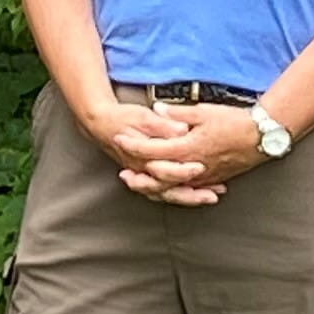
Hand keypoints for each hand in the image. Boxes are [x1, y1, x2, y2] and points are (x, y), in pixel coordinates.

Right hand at [92, 102, 221, 206]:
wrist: (100, 124)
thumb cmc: (121, 119)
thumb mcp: (142, 116)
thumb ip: (163, 124)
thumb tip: (181, 129)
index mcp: (142, 157)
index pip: (164, 171)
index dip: (183, 171)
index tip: (200, 168)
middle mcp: (142, 170)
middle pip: (168, 190)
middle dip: (192, 194)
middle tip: (213, 193)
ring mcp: (144, 175)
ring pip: (167, 194)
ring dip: (189, 197)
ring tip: (211, 196)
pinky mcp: (147, 175)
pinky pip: (164, 191)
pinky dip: (181, 193)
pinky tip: (196, 192)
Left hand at [126, 102, 266, 197]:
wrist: (262, 136)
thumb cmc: (234, 122)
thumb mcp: (204, 112)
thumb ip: (178, 114)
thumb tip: (158, 110)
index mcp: (187, 148)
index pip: (153, 149)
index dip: (133, 145)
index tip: (119, 139)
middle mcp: (192, 167)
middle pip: (158, 177)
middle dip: (139, 176)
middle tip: (123, 174)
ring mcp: (202, 176)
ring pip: (172, 187)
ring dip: (154, 187)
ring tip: (140, 184)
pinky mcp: (212, 179)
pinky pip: (188, 189)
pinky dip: (174, 190)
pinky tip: (168, 188)